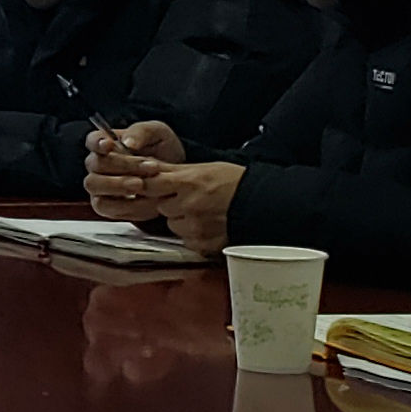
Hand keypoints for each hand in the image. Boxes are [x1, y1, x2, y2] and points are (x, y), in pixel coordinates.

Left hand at [88, 122, 241, 250]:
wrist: (264, 204)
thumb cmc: (235, 182)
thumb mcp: (204, 169)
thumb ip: (174, 171)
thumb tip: (146, 167)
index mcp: (188, 182)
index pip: (150, 184)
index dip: (148, 186)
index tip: (149, 186)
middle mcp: (189, 205)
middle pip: (161, 207)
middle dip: (170, 204)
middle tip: (190, 198)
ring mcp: (195, 227)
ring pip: (172, 225)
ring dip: (181, 220)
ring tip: (203, 211)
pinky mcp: (202, 244)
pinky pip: (186, 240)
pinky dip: (193, 235)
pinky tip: (209, 225)